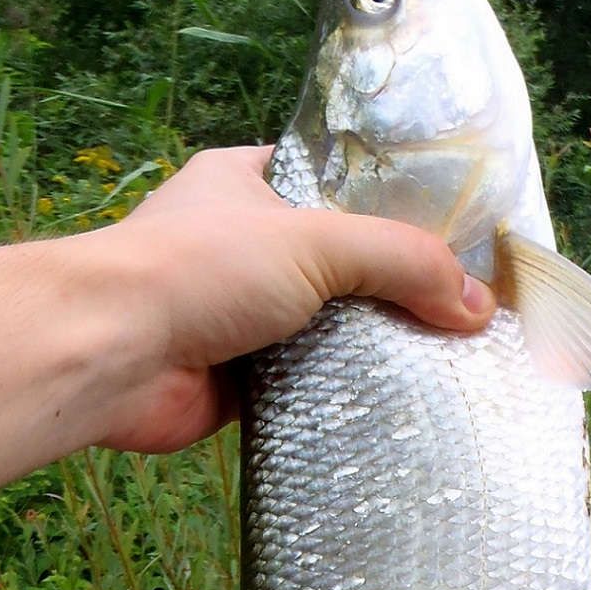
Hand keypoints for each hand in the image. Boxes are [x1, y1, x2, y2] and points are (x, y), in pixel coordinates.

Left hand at [83, 146, 495, 453]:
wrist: (111, 355)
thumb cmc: (196, 271)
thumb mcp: (316, 242)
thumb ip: (402, 264)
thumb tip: (479, 308)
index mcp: (248, 184)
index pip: (337, 185)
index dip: (395, 210)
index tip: (455, 240)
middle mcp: (243, 246)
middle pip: (341, 265)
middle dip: (394, 290)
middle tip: (465, 312)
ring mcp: (240, 316)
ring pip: (327, 330)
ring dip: (372, 348)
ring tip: (449, 362)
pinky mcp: (239, 381)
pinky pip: (308, 387)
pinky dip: (344, 397)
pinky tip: (398, 405)